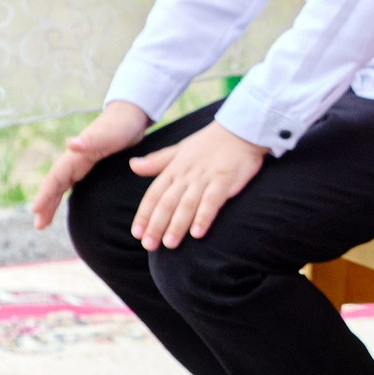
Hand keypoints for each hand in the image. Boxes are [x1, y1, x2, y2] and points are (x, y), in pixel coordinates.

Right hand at [31, 102, 149, 229]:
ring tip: (43, 223)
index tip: (35, 210)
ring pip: (61, 186)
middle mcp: (75, 159)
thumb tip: (69, 143)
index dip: (45, 194)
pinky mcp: (90, 166)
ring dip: (51, 204)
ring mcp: (81, 163)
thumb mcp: (109, 134)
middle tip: (38, 226)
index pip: (56, 177)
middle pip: (55, 185)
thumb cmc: (121, 125)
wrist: (130, 115)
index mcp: (76, 155)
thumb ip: (91, 140)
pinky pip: (72, 184)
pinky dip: (63, 197)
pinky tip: (60, 207)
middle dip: (45, 204)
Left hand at [128, 120, 267, 248]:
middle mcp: (187, 175)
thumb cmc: (210, 142)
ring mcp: (206, 177)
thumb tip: (133, 166)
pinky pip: (212, 200)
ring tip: (170, 244)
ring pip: (187, 204)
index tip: (137, 234)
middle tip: (149, 246)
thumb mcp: (180, 149)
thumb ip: (157, 161)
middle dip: (156, 225)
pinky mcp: (225, 179)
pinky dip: (204, 216)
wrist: (241, 128)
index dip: (144, 215)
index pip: (154, 194)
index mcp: (174, 168)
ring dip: (177, 224)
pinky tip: (198, 233)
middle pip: (167, 202)